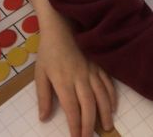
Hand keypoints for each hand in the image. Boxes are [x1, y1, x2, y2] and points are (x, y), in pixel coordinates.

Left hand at [34, 20, 116, 136]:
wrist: (64, 25)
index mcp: (64, 82)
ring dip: (105, 113)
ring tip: (106, 126)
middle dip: (90, 125)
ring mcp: (93, 70)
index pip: (72, 110)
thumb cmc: (49, 50)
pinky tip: (113, 106)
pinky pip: (109, 82)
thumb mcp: (40, 73)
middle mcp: (81, 78)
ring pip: (102, 95)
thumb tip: (44, 118)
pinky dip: (112, 96)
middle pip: (89, 106)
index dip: (75, 126)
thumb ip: (43, 96)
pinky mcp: (100, 64)